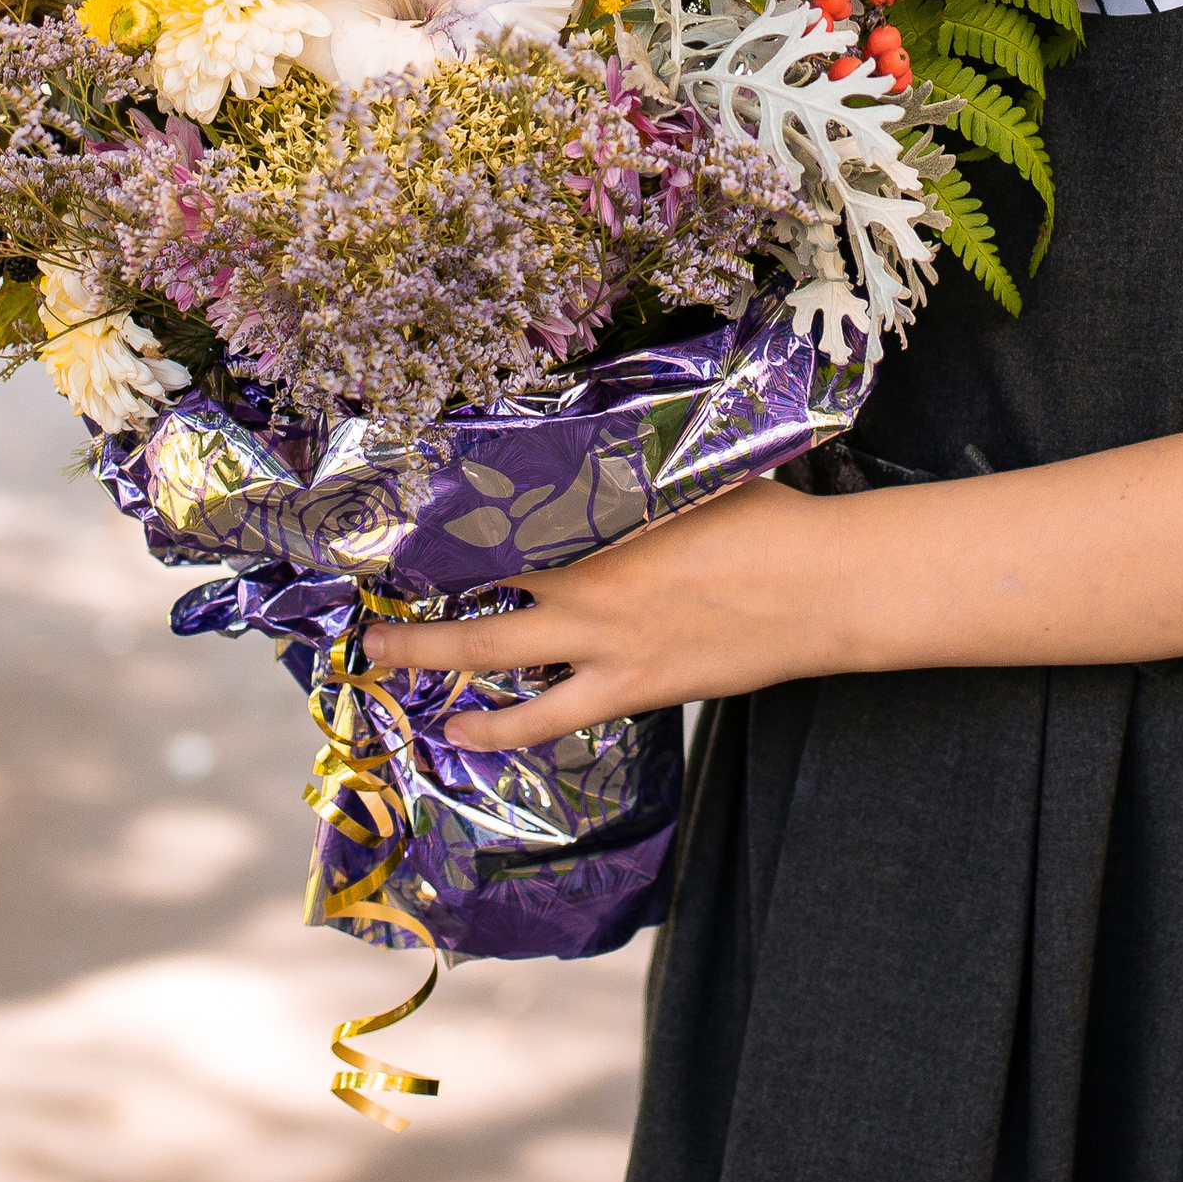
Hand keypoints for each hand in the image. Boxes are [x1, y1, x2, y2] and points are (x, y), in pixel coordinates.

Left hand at [357, 475, 843, 752]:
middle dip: (416, 613)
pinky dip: (503, 727)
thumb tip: (608, 447)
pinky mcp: (632, 687)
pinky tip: (469, 734)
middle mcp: (586, 587)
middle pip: (477, 598)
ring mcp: (604, 645)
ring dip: (436, 665)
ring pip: (497, 660)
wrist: (815, 588)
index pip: (500, 525)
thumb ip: (640, 477)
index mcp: (598, 527)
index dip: (444, 531)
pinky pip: (549, 717)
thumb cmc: (765, 522)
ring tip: (384, 669)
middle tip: (366, 620)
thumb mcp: (695, 481)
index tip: (400, 525)